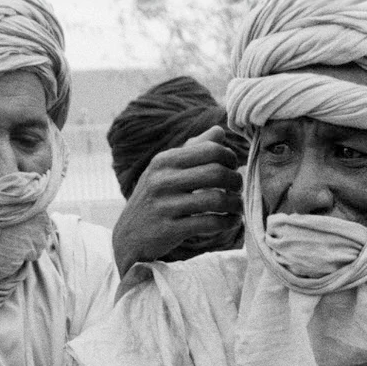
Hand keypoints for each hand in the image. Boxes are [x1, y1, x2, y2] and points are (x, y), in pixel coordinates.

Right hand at [111, 127, 243, 269]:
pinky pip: (210, 224)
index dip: (230, 158)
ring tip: (237, 207)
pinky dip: (228, 222)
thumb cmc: (155, 197)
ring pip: (216, 199)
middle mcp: (163, 180)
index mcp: (164, 160)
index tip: (233, 168)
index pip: (210, 150)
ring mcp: (165, 206)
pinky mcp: (170, 229)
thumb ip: (193, 149)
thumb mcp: (166, 169)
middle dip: (235, 181)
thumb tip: (219, 130)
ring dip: (235, 204)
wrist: (129, 235)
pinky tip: (231, 221)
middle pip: (216, 173)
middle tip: (237, 189)